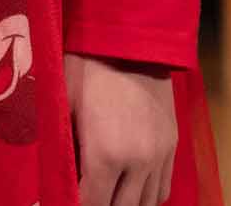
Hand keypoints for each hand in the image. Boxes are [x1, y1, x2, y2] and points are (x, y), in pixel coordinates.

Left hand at [66, 51, 178, 205]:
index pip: (92, 203)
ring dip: (125, 204)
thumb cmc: (86, 69)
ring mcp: (159, 155)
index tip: (65, 200)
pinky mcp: (172, 146)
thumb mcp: (64, 107)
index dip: (77, 205)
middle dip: (101, 205)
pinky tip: (130, 188)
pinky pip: (163, 188)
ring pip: (146, 203)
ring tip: (108, 194)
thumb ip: (64, 148)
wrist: (130, 41)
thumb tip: (58, 176)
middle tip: (86, 195)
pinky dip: (146, 196)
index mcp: (106, 154)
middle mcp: (138, 162)